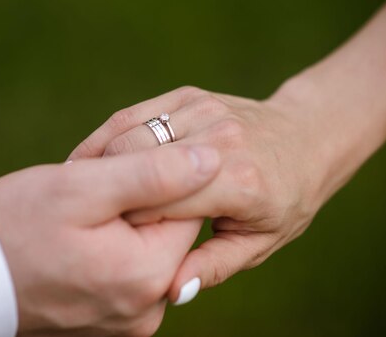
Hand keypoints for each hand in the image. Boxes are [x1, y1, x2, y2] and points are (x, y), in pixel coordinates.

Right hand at [0, 144, 219, 335]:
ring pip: (148, 248)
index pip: (187, 205)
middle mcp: (148, 308)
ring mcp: (130, 320)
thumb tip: (212, 157)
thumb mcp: (82, 187)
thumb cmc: (14, 225)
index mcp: (147, 273)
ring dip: (121, 224)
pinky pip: (130, 271)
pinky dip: (111, 248)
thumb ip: (154, 173)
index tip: (110, 176)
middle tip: (88, 197)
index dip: (150, 178)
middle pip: (168, 230)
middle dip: (136, 203)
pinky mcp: (113, 322)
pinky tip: (77, 242)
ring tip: (76, 222)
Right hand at [68, 86, 340, 302]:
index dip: (125, 227)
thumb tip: (173, 291)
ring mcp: (202, 109)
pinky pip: (132, 115)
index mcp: (238, 182)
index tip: (101, 244)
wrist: (307, 136)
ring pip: (128, 137)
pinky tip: (92, 163)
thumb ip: (214, 265)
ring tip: (79, 194)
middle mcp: (219, 139)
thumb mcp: (260, 243)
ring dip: (99, 166)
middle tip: (78, 221)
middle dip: (106, 195)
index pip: (160, 206)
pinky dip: (106, 139)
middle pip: (137, 167)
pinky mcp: (188, 94)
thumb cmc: (286, 198)